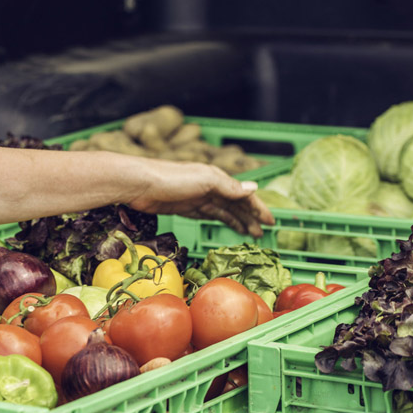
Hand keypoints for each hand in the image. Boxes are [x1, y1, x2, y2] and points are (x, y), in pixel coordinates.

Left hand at [127, 160, 273, 236]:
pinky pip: (209, 215)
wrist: (140, 184)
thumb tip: (253, 189)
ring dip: (238, 221)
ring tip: (251, 234)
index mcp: (217, 178)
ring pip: (224, 211)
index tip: (271, 222)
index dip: (258, 207)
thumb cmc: (172, 178)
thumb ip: (229, 187)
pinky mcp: (186, 208)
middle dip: (250, 217)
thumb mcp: (205, 180)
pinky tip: (228, 226)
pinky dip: (222, 220)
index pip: (243, 194)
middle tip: (263, 233)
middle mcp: (210, 186)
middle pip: (235, 204)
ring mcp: (197, 197)